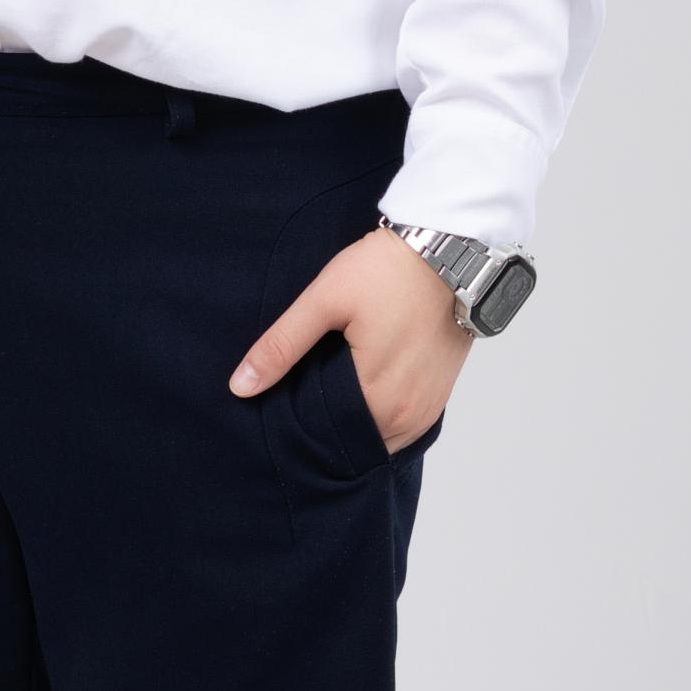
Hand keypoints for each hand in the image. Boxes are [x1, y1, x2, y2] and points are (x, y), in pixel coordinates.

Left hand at [228, 222, 472, 451]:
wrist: (449, 251)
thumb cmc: (386, 271)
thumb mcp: (324, 300)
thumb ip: (282, 345)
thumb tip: (241, 386)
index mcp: (378, 397)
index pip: (326, 436)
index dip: (300, 425)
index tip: (282, 407)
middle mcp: (408, 415)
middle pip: (354, 440)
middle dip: (326, 426)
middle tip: (302, 396)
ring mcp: (428, 408)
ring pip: (379, 436)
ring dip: (355, 423)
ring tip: (329, 391)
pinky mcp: (440, 397)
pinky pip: (402, 425)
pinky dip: (380, 415)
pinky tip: (360, 390)